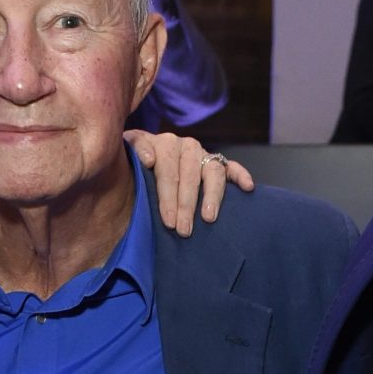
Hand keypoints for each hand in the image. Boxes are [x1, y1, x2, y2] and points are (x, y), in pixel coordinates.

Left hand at [124, 130, 254, 236]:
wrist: (137, 161)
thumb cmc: (130, 165)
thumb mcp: (124, 156)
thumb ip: (131, 151)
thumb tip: (148, 159)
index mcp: (161, 143)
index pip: (167, 169)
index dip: (167, 196)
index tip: (167, 220)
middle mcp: (184, 146)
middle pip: (189, 175)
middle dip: (186, 204)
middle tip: (183, 230)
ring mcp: (201, 153)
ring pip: (212, 172)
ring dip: (212, 196)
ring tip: (208, 218)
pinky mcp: (216, 161)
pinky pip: (231, 166)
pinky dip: (240, 175)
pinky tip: (248, 187)